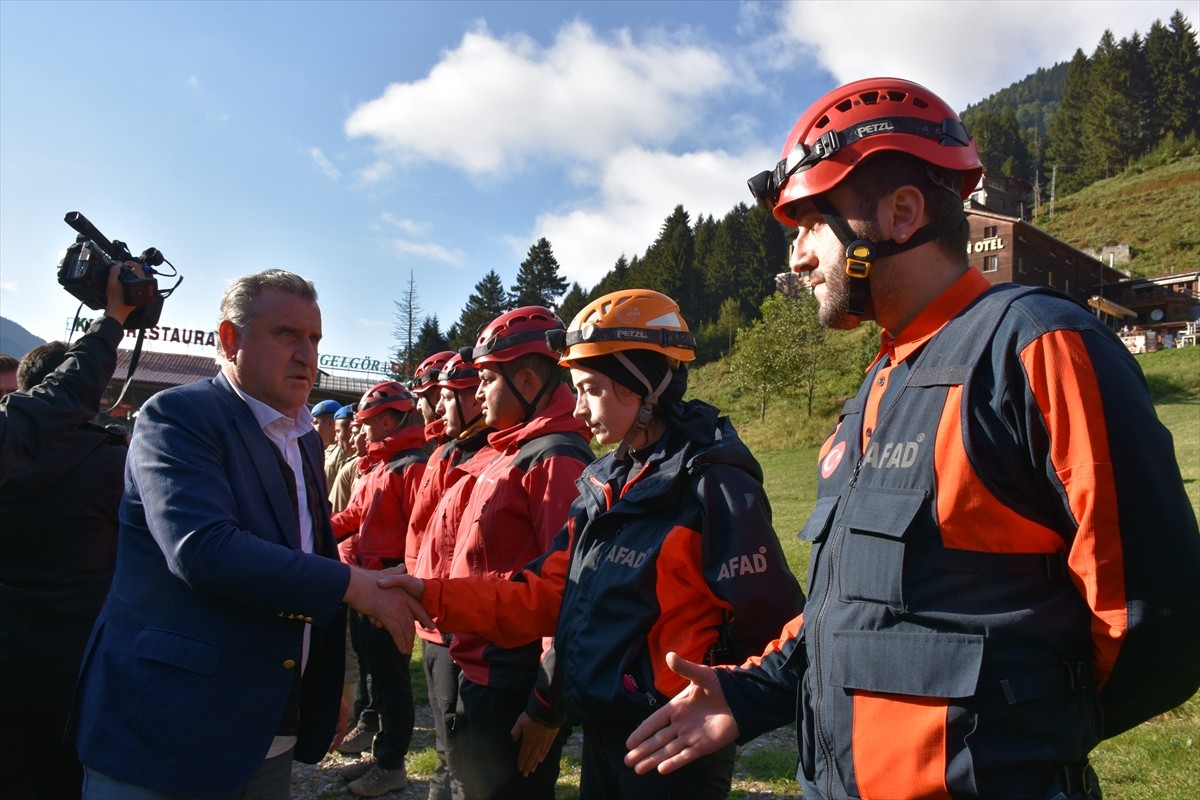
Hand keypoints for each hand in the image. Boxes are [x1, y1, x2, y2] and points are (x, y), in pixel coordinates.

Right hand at [105, 261, 142, 324]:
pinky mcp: (140, 298)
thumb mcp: (112, 282)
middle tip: (125, 268)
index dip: (131, 263)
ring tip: (124, 275)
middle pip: (140, 274)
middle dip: (133, 269)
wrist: (116, 311)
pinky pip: (138, 288)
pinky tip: (125, 284)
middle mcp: (142, 288)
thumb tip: (117, 265)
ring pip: (139, 281)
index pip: (138, 268)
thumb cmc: (115, 299)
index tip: (126, 264)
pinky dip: (133, 284)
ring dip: (132, 276)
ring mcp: (142, 294)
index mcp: (138, 283)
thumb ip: (114, 271)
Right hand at [343, 566, 431, 652]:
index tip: (432, 626)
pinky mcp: (388, 615)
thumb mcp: (384, 574)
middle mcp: (402, 601)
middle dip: (412, 634)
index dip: (425, 617)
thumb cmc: (365, 580)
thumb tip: (402, 567)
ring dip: (406, 642)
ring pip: (405, 629)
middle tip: (411, 645)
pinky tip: (402, 649)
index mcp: (402, 593)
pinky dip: (400, 642)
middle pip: (411, 621)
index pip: (417, 608)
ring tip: (406, 651)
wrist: (356, 583)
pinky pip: (397, 632)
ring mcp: (396, 608)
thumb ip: (394, 573)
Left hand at [511, 712, 557, 776]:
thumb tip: (514, 739)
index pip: (524, 754)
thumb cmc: (532, 716)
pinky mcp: (550, 739)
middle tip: (525, 774)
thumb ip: (516, 731)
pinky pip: (546, 750)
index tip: (520, 769)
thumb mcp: (520, 722)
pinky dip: (543, 756)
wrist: (548, 711)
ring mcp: (544, 742)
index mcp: (528, 740)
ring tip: (532, 769)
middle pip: (531, 758)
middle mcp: (536, 744)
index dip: (521, 762)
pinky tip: (541, 760)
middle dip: (528, 766)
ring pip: (538, 756)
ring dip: (535, 763)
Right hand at [624, 652, 738, 774]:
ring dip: (653, 759)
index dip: (641, 732)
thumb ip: (684, 668)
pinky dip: (674, 763)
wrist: (740, 698)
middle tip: (627, 761)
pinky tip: (661, 770)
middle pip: (657, 740)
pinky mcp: (703, 745)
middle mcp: (680, 724)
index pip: (654, 722)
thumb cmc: (720, 684)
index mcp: (677, 708)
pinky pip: (686, 756)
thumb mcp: (700, 674)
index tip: (629, 742)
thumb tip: (669, 655)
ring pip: (667, 750)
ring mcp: (691, 736)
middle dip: (642, 750)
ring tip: (637, 769)